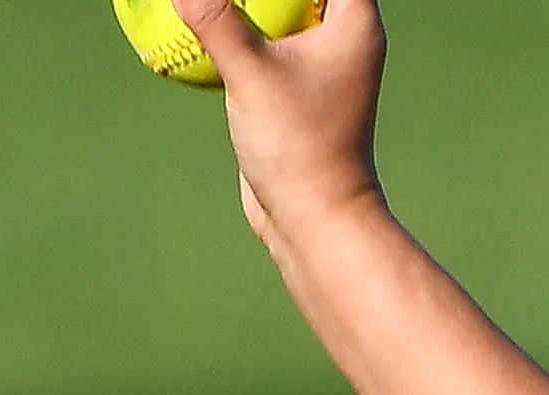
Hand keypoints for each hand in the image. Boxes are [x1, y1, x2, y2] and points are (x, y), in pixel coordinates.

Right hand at [171, 0, 390, 247]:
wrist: (315, 219)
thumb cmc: (298, 147)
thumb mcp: (250, 75)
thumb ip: (216, 20)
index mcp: (355, 21)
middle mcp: (344, 36)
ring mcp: (319, 63)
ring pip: (279, 10)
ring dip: (246, 1)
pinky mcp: (293, 88)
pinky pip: (261, 42)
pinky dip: (232, 28)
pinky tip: (194, 19)